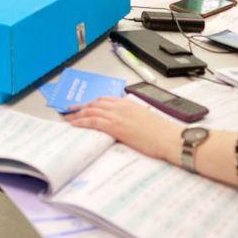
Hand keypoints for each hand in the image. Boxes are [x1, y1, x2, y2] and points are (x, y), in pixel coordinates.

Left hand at [66, 97, 181, 163]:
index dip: (91, 102)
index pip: (104, 99)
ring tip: (68, 118)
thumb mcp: (144, 117)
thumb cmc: (161, 132)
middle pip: (94, 103)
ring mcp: (117, 115)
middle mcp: (120, 106)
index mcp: (128, 103)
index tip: (84, 105)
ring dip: (77, 114)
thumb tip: (125, 121)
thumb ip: (132, 115)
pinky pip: (93, 121)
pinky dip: (81, 121)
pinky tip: (75, 124)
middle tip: (70, 110)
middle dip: (80, 106)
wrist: (169, 138)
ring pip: (91, 111)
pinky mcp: (115, 126)